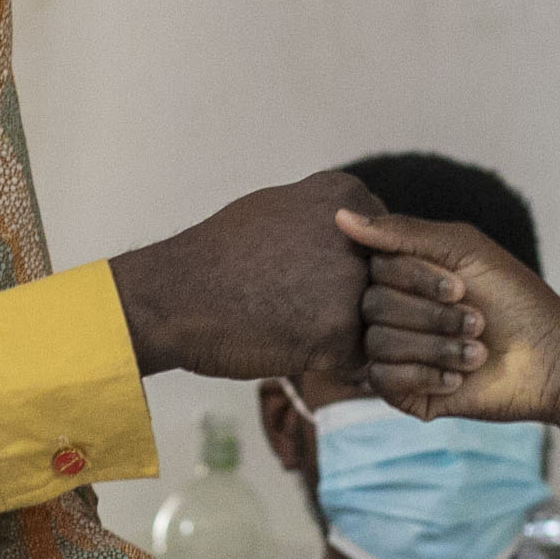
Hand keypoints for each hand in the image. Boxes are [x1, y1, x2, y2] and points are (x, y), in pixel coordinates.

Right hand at [109, 172, 386, 381]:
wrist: (172, 296)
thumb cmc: (219, 256)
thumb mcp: (281, 208)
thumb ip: (331, 218)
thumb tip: (371, 234)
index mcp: (346, 196)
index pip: (386, 242)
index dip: (352, 270)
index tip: (307, 277)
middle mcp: (359, 233)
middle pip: (388, 281)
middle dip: (357, 302)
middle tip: (301, 307)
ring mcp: (352, 282)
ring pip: (378, 321)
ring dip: (348, 333)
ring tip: (294, 325)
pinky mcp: (340, 331)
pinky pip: (359, 358)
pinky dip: (331, 362)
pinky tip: (290, 346)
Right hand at [333, 210, 559, 421]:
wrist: (549, 358)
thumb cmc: (513, 296)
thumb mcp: (462, 248)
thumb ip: (402, 232)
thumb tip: (338, 216)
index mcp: (402, 274)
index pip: (373, 268)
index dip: (416, 278)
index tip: (462, 286)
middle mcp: (392, 311)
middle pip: (371, 306)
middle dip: (431, 315)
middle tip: (477, 320)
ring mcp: (395, 352)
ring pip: (376, 343)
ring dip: (435, 346)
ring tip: (477, 351)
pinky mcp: (402, 393)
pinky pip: (381, 379)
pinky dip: (423, 375)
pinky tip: (458, 378)